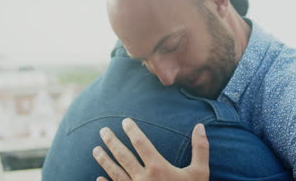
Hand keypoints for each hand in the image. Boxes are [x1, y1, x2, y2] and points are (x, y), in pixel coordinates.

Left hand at [92, 118, 209, 180]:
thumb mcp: (200, 172)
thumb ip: (200, 148)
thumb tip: (200, 126)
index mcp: (158, 168)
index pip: (141, 144)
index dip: (132, 131)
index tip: (125, 121)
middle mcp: (143, 178)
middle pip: (123, 156)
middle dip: (112, 142)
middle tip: (103, 130)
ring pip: (115, 173)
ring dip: (104, 160)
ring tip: (95, 149)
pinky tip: (99, 178)